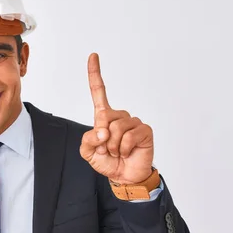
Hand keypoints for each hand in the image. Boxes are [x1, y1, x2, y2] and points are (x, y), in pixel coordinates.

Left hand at [79, 53, 153, 183]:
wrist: (124, 177)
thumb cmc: (107, 161)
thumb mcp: (88, 152)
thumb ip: (87, 140)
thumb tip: (102, 131)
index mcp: (104, 117)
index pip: (99, 92)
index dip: (95, 74)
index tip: (93, 55)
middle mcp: (119, 116)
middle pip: (104, 117)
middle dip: (101, 137)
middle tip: (107, 148)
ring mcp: (133, 122)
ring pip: (116, 128)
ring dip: (112, 146)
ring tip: (117, 151)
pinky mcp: (144, 130)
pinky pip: (129, 136)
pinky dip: (123, 148)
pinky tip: (127, 152)